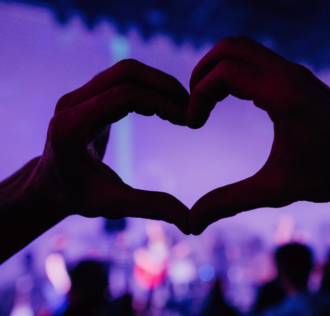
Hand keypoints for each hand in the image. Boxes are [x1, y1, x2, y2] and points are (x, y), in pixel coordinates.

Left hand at [30, 59, 189, 233]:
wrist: (49, 185)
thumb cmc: (77, 196)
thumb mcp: (113, 204)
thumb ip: (151, 207)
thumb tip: (190, 222)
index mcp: (72, 128)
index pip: (123, 96)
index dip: (161, 103)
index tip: (186, 120)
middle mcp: (72, 104)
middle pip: (125, 72)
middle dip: (164, 86)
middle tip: (190, 109)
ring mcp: (78, 95)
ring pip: (125, 70)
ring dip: (159, 84)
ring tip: (181, 108)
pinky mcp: (88, 94)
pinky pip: (122, 78)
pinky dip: (148, 87)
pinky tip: (164, 109)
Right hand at [188, 37, 329, 233]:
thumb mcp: (276, 190)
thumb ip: (230, 201)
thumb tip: (193, 222)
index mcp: (284, 95)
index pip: (224, 73)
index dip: (198, 96)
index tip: (193, 124)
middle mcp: (290, 74)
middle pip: (230, 47)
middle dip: (202, 71)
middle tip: (194, 104)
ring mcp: (297, 72)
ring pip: (244, 48)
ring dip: (219, 69)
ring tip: (208, 101)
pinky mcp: (300, 78)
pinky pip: (259, 60)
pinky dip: (237, 71)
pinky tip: (234, 101)